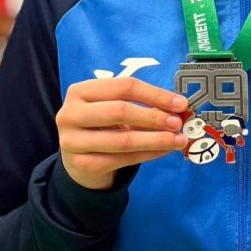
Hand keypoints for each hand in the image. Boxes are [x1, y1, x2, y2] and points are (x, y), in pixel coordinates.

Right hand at [56, 77, 188, 189]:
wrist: (76, 159)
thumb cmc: (100, 126)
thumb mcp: (112, 108)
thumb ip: (140, 105)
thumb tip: (177, 108)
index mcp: (80, 91)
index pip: (123, 86)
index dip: (154, 94)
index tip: (179, 103)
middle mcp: (71, 114)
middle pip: (119, 111)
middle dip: (153, 117)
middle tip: (178, 123)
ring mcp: (73, 141)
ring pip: (123, 140)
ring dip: (156, 140)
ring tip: (178, 140)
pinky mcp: (82, 164)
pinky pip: (123, 159)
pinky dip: (148, 154)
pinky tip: (164, 150)